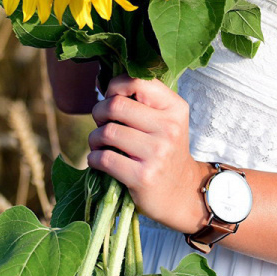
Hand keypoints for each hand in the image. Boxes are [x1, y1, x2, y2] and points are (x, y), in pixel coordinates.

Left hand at [87, 75, 211, 233]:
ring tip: (100, 144)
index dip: (115, 86)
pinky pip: (103, 158)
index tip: (111, 98)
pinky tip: (100, 161)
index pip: (137, 81)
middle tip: (101, 123)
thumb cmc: (165, 151)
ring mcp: (157, 153)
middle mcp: (169, 128)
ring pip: (106, 132)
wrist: (182, 193)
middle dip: (99, 112)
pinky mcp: (142, 177)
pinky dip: (94, 158)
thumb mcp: (166, 121)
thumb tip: (101, 81)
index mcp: (175, 108)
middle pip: (115, 105)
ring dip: (94, 138)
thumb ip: (142, 101)